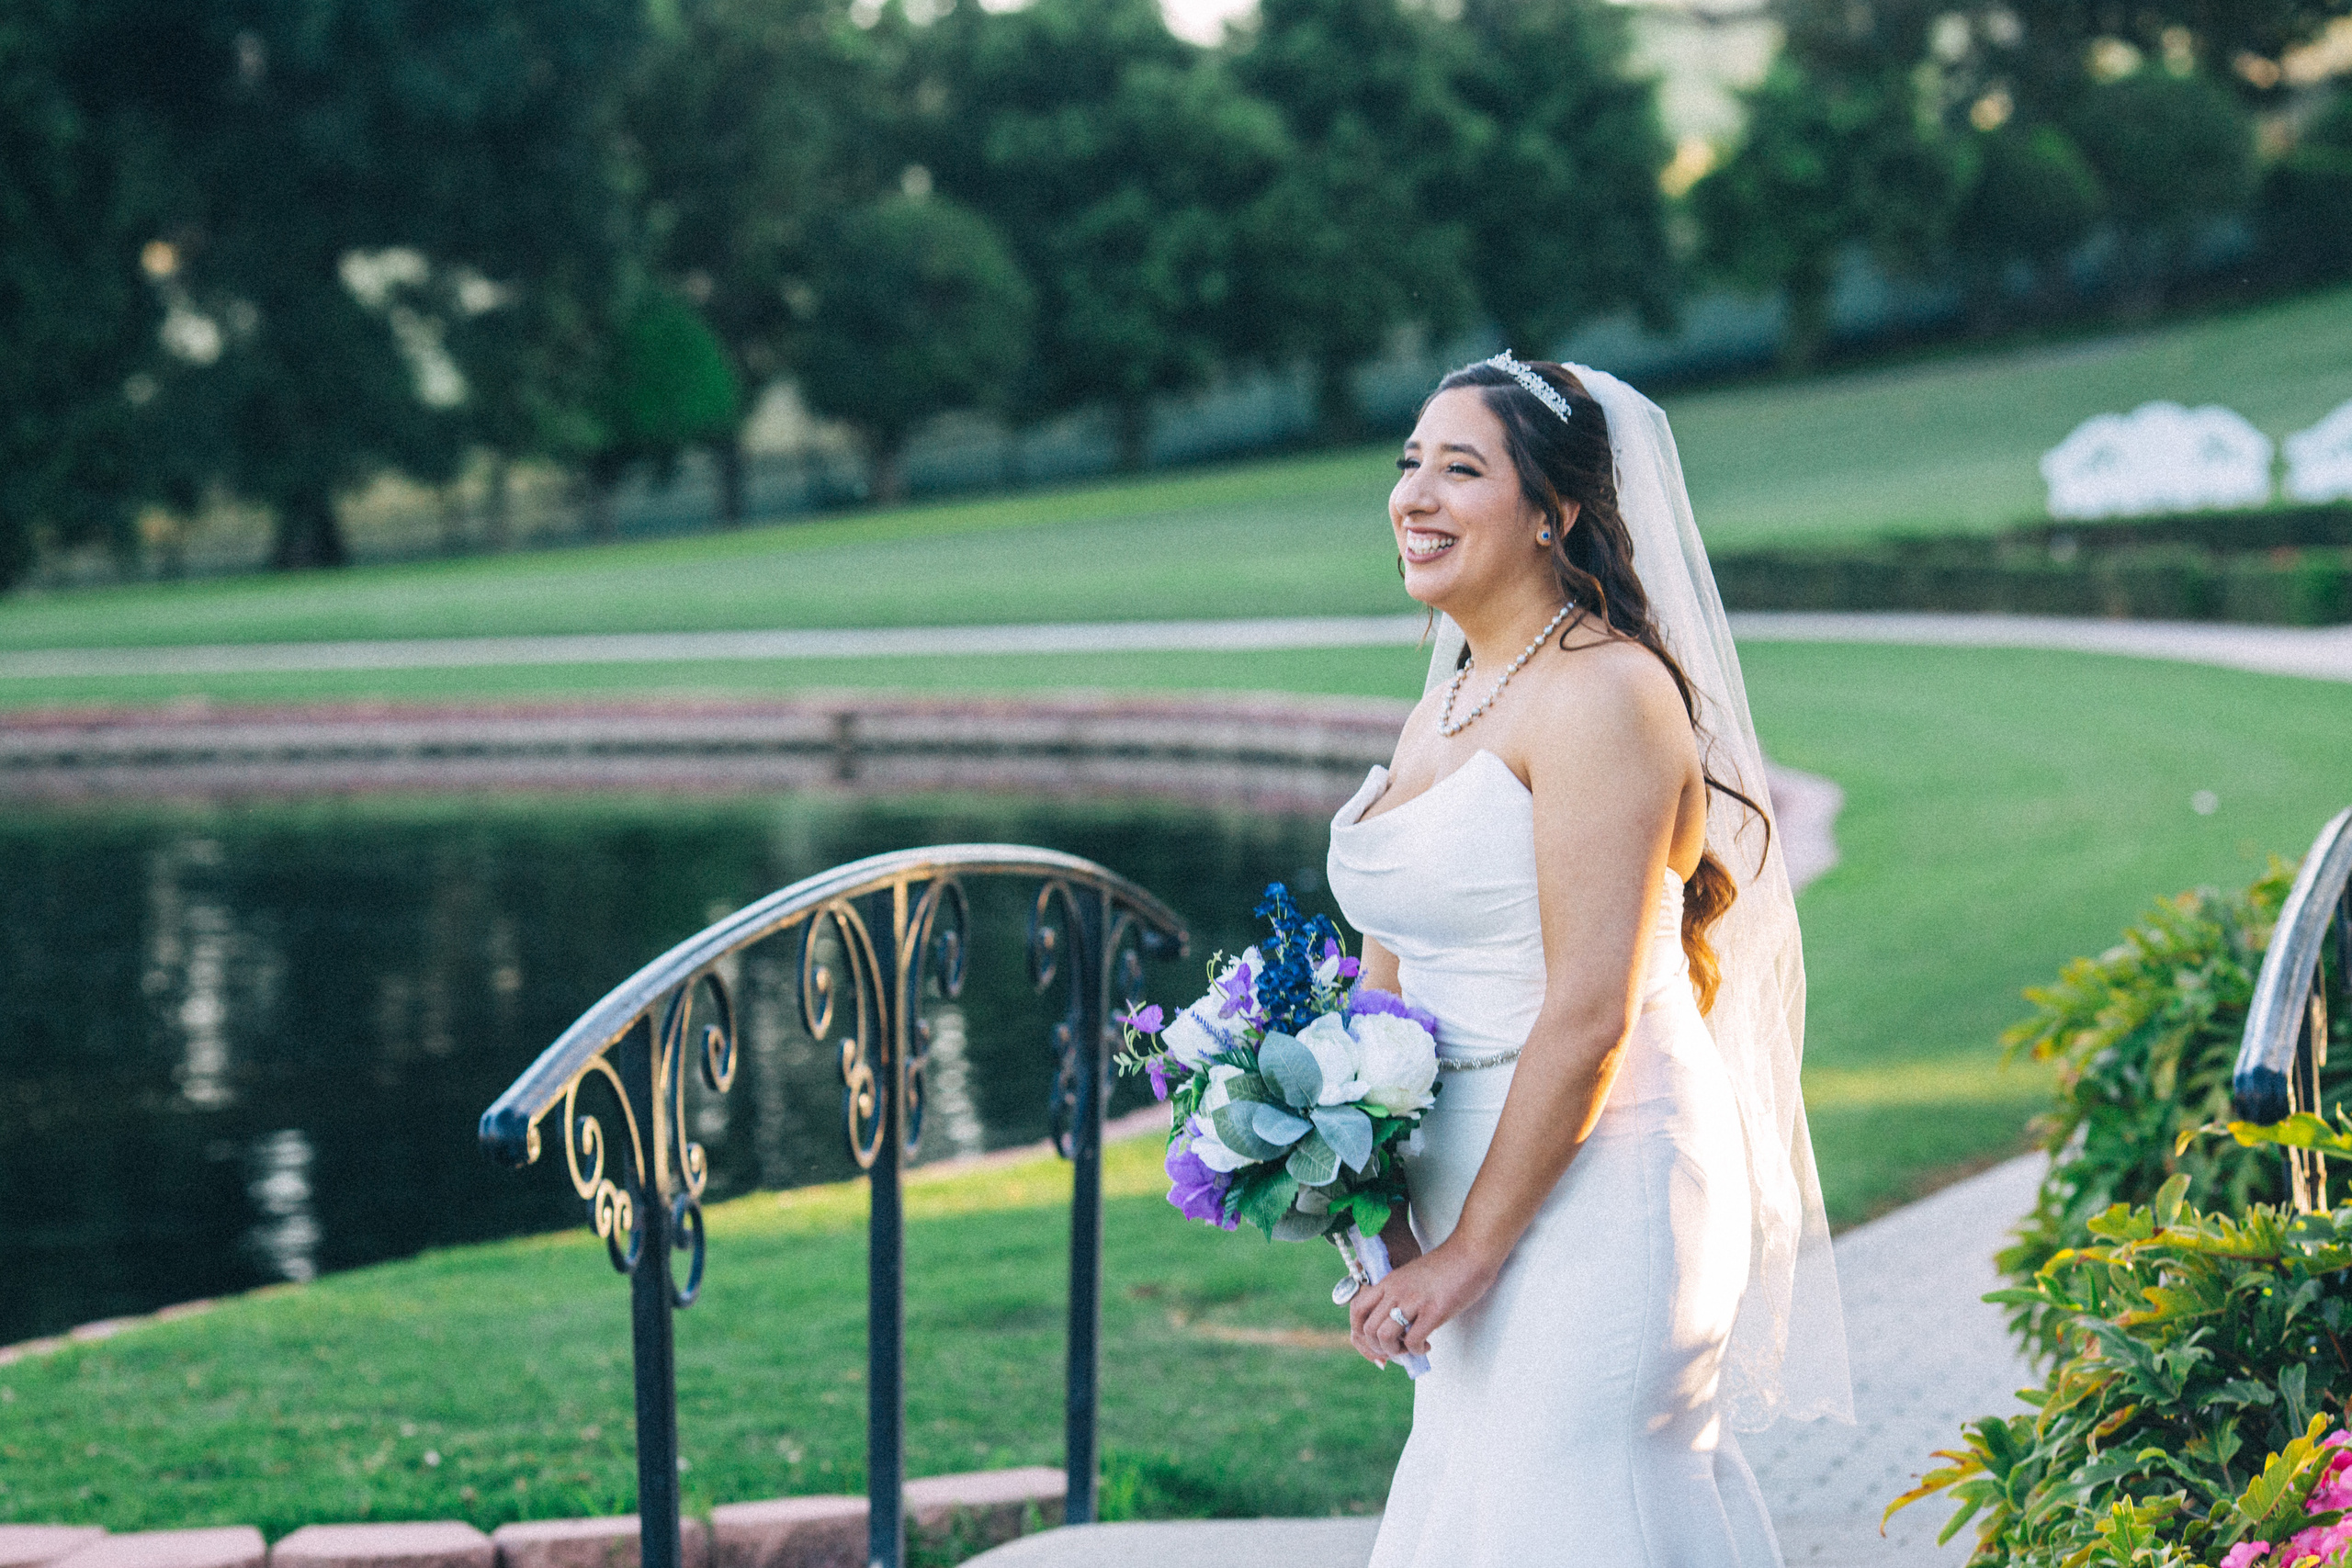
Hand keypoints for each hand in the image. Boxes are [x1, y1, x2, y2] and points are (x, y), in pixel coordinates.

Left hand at [1347, 1236, 1499, 1367]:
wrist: (1470, 1253)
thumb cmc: (1446, 1267)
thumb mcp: (1411, 1276)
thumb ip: (1399, 1295)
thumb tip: (1395, 1324)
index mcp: (1388, 1281)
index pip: (1357, 1309)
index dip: (1360, 1333)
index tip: (1376, 1343)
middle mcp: (1395, 1290)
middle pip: (1368, 1329)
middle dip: (1379, 1348)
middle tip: (1396, 1351)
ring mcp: (1413, 1300)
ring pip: (1384, 1337)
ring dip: (1395, 1352)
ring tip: (1409, 1349)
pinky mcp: (1433, 1311)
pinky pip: (1413, 1341)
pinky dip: (1417, 1351)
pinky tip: (1426, 1346)